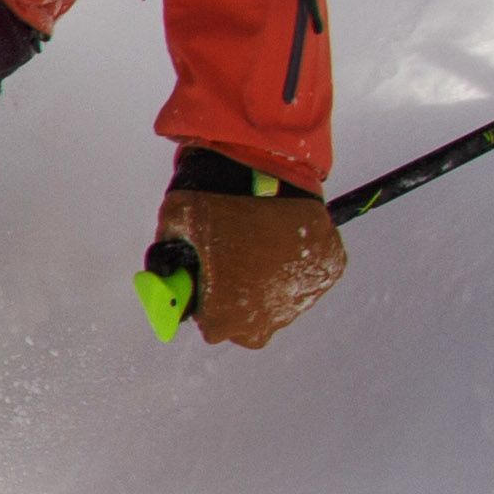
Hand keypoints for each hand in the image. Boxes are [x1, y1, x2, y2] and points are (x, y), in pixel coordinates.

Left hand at [146, 153, 343, 346]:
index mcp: (226, 313)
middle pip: (250, 327)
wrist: (264, 164)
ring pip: (282, 304)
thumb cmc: (212, 199)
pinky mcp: (329, 268)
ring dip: (268, 286)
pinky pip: (309, 276)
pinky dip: (297, 265)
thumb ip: (166, 263)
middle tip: (233, 272)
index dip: (207, 307)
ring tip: (257, 248)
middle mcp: (269, 315)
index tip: (207, 288)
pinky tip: (283, 239)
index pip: (213, 329)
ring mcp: (304, 293)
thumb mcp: (174, 230)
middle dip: (238, 305)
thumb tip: (164, 277)